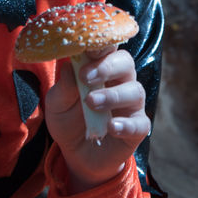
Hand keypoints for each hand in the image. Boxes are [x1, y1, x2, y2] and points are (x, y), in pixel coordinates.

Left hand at [44, 45, 150, 191]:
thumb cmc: (69, 119)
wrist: (76, 154)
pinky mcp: (137, 128)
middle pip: (125, 63)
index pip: (107, 47)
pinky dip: (126, 124)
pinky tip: (111, 127)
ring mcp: (131, 105)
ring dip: (113, 95)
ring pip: (134, 91)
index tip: (88, 47)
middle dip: (107, 67)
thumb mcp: (57, 103)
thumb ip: (63, 86)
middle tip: (86, 77)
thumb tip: (68, 65)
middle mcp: (121, 81)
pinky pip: (139, 123)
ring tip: (91, 103)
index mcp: (102, 67)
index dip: (101, 43)